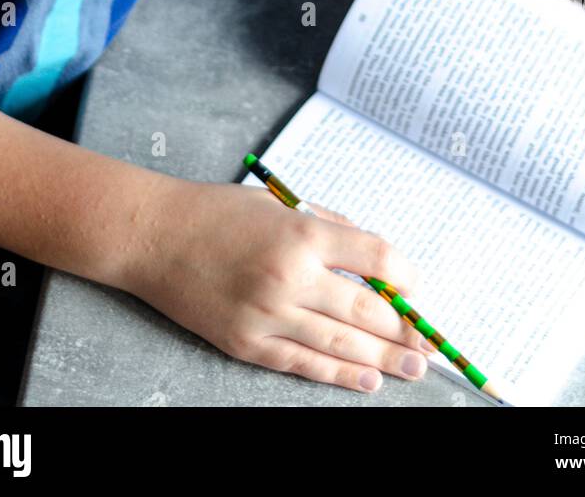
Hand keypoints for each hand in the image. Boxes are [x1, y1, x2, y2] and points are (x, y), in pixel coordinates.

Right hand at [121, 176, 432, 392]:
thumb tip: (373, 256)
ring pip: (341, 344)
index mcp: (302, 232)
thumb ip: (329, 225)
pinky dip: (339, 374)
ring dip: (383, 359)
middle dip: (403, 329)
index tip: (416, 288)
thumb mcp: (280, 203)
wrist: (156, 236)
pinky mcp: (247, 343)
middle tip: (428, 345)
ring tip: (413, 369)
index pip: (375, 258)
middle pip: (365, 310)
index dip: (405, 277)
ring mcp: (268, 314)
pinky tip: (367, 380)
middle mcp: (290, 275)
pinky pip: (303, 363)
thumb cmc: (219, 212)